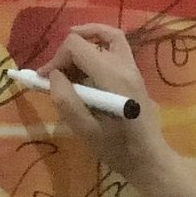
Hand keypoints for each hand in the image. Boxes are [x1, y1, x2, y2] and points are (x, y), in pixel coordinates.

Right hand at [38, 24, 181, 189]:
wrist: (149, 159)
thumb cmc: (118, 149)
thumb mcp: (86, 131)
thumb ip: (66, 100)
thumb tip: (53, 75)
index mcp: (113, 78)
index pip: (76, 46)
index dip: (56, 59)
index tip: (46, 80)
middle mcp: (126, 67)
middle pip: (89, 40)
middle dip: (67, 53)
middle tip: (56, 75)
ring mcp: (134, 69)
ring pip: (108, 37)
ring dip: (83, 44)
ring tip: (68, 64)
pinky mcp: (136, 76)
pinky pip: (116, 47)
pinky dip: (98, 46)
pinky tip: (85, 63)